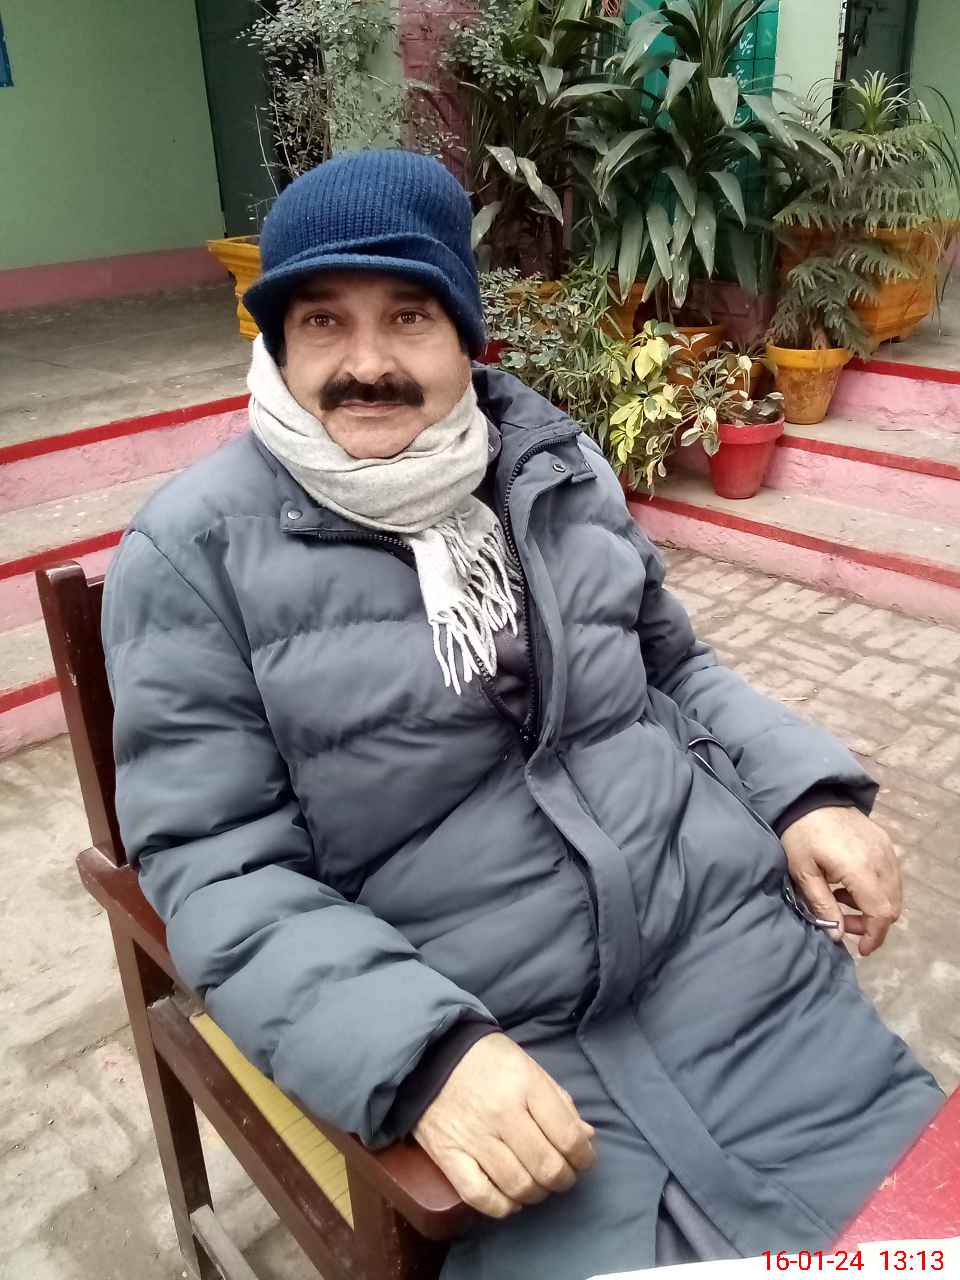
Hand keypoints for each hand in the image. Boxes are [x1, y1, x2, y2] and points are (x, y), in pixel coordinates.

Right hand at [413, 1032, 595, 1218]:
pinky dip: (501, 1207)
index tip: (583, 1160)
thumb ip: (559, 1102)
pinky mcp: (448, 1155)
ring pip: (518, 1186)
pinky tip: (510, 1199)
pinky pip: (480, 1197)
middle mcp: (502, 1114)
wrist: (430, 1054)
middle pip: (547, 1167)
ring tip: (537, 1186)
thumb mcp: (529, 1066)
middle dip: (564, 1179)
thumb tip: (586, 1138)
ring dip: (536, 1194)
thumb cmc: (487, 1058)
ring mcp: (473, 1137)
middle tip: (563, 1176)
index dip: (584, 1157)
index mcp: (526, 1086)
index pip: (568, 1137)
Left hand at [780, 806, 901, 956]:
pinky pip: (890, 875)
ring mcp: (886, 849)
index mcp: (860, 869)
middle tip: (843, 923)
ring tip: (841, 900)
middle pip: (892, 905)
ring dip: (874, 906)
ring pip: (893, 891)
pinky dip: (876, 888)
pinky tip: (849, 884)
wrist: (808, 798)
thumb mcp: (803, 873)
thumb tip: (837, 936)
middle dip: (872, 923)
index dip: (874, 935)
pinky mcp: (884, 841)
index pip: (881, 912)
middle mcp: (881, 859)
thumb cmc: (799, 835)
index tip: (860, 948)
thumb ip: (823, 905)